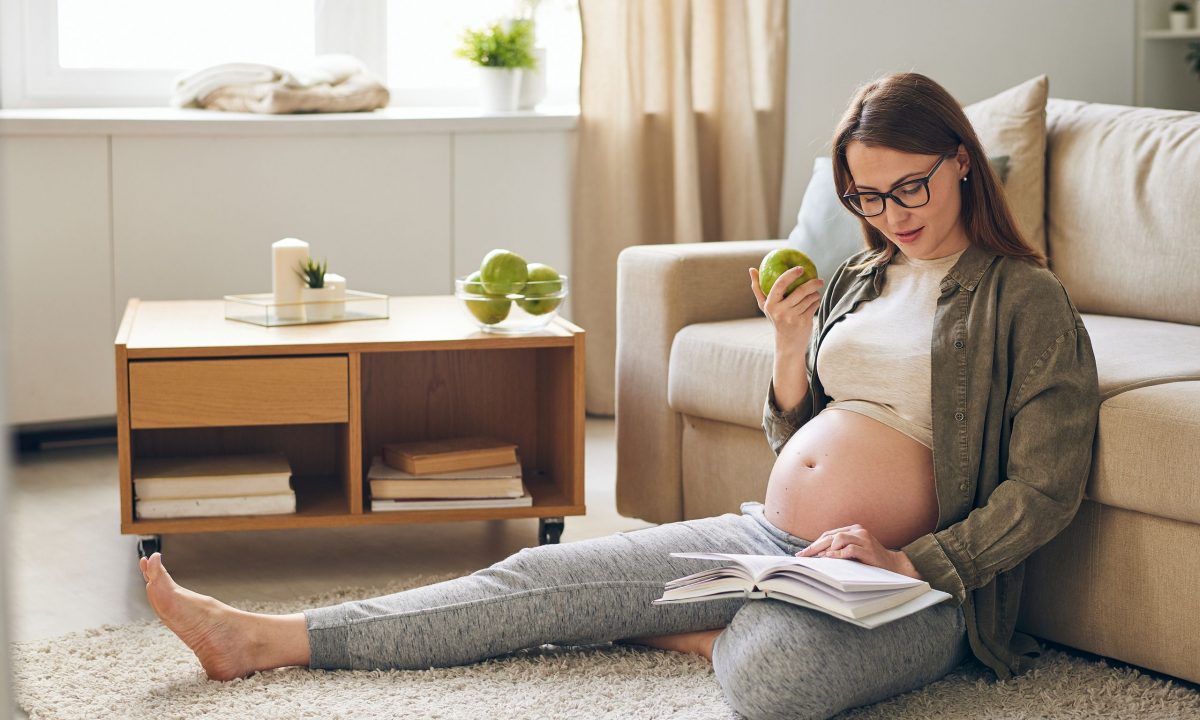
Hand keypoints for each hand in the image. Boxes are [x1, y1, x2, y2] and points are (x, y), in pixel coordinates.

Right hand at [749, 266, 823, 354]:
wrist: (787, 344)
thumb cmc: (776, 319)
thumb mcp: (765, 306)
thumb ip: (757, 288)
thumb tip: (751, 269)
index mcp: (770, 305)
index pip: (780, 284)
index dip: (791, 274)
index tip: (800, 268)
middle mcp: (780, 311)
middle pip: (800, 291)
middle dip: (812, 283)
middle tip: (819, 280)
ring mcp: (792, 317)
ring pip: (809, 298)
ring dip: (815, 293)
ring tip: (814, 293)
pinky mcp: (803, 322)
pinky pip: (814, 305)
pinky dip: (816, 301)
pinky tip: (815, 301)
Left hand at [794, 524, 920, 578]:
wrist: (894, 566)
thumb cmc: (871, 560)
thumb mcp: (854, 552)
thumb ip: (839, 549)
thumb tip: (818, 555)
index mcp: (853, 529)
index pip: (829, 534)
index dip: (815, 544)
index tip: (803, 554)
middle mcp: (858, 531)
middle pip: (830, 536)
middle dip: (814, 547)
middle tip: (802, 556)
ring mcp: (864, 539)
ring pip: (838, 538)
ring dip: (825, 549)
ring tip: (817, 559)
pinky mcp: (868, 549)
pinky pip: (849, 549)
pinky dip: (838, 554)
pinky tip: (830, 559)